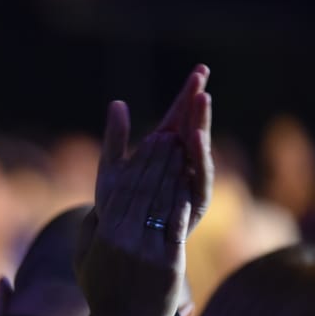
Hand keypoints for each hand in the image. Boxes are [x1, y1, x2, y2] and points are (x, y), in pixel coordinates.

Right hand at [75, 116, 195, 315]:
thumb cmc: (103, 290)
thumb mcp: (83, 258)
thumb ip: (91, 227)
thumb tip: (99, 200)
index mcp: (104, 235)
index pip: (122, 189)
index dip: (138, 162)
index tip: (150, 140)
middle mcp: (124, 240)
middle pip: (143, 190)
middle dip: (157, 161)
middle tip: (169, 137)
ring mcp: (148, 252)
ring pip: (160, 205)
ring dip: (172, 175)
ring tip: (182, 153)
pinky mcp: (169, 265)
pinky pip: (176, 229)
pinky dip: (181, 205)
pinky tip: (188, 186)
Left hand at [95, 65, 212, 237]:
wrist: (121, 244)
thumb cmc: (117, 205)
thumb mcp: (111, 169)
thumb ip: (115, 138)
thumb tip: (117, 103)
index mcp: (164, 150)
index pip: (179, 116)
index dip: (188, 94)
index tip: (199, 70)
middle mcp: (182, 163)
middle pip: (193, 128)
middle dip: (198, 107)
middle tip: (203, 85)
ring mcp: (190, 181)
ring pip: (199, 150)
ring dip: (201, 126)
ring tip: (201, 104)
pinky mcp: (193, 202)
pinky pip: (198, 178)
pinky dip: (199, 159)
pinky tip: (196, 139)